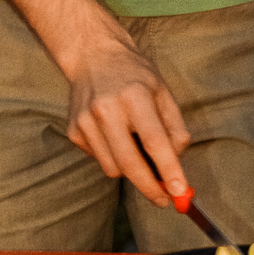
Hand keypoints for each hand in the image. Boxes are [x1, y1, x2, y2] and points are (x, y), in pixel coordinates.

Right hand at [65, 37, 191, 205]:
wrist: (92, 55)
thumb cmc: (134, 75)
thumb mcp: (162, 90)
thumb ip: (174, 126)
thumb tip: (177, 161)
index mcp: (134, 95)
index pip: (154, 140)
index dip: (168, 170)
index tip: (180, 192)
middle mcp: (106, 109)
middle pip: (129, 163)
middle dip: (149, 187)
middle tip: (163, 199)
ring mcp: (85, 121)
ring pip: (113, 168)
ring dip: (130, 170)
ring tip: (136, 148)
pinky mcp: (73, 130)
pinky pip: (99, 159)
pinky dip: (112, 157)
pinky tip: (115, 135)